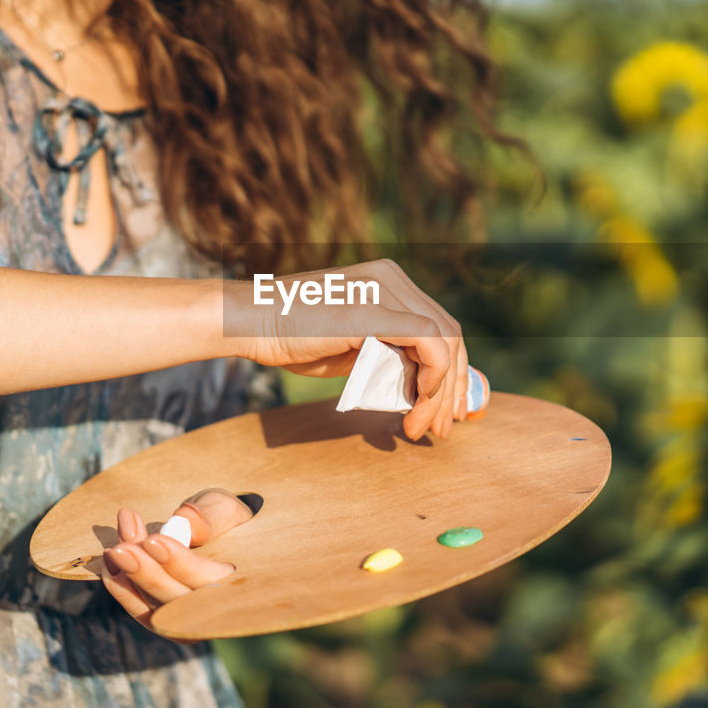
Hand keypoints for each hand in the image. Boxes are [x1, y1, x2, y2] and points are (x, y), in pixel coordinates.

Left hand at [99, 488, 251, 644]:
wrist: (213, 532)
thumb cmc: (223, 518)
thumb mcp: (224, 508)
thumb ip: (210, 516)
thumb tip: (186, 520)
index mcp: (242, 583)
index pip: (208, 582)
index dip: (179, 563)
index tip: (154, 540)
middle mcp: (216, 611)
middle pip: (177, 602)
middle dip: (147, 574)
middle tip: (120, 549)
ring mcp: (186, 619)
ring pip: (154, 609)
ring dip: (129, 580)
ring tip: (113, 548)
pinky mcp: (163, 617)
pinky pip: (141, 611)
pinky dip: (122, 589)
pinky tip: (109, 562)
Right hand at [225, 259, 468, 441]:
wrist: (254, 324)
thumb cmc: (294, 338)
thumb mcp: (354, 349)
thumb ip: (388, 358)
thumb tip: (421, 390)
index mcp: (390, 283)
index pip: (440, 327)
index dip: (453, 371)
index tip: (447, 410)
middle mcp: (394, 279)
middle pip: (450, 334)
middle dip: (453, 386)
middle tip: (442, 428)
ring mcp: (387, 290)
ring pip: (444, 342)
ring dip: (440, 393)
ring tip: (422, 427)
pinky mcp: (377, 310)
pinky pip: (428, 343)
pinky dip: (433, 377)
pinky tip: (418, 402)